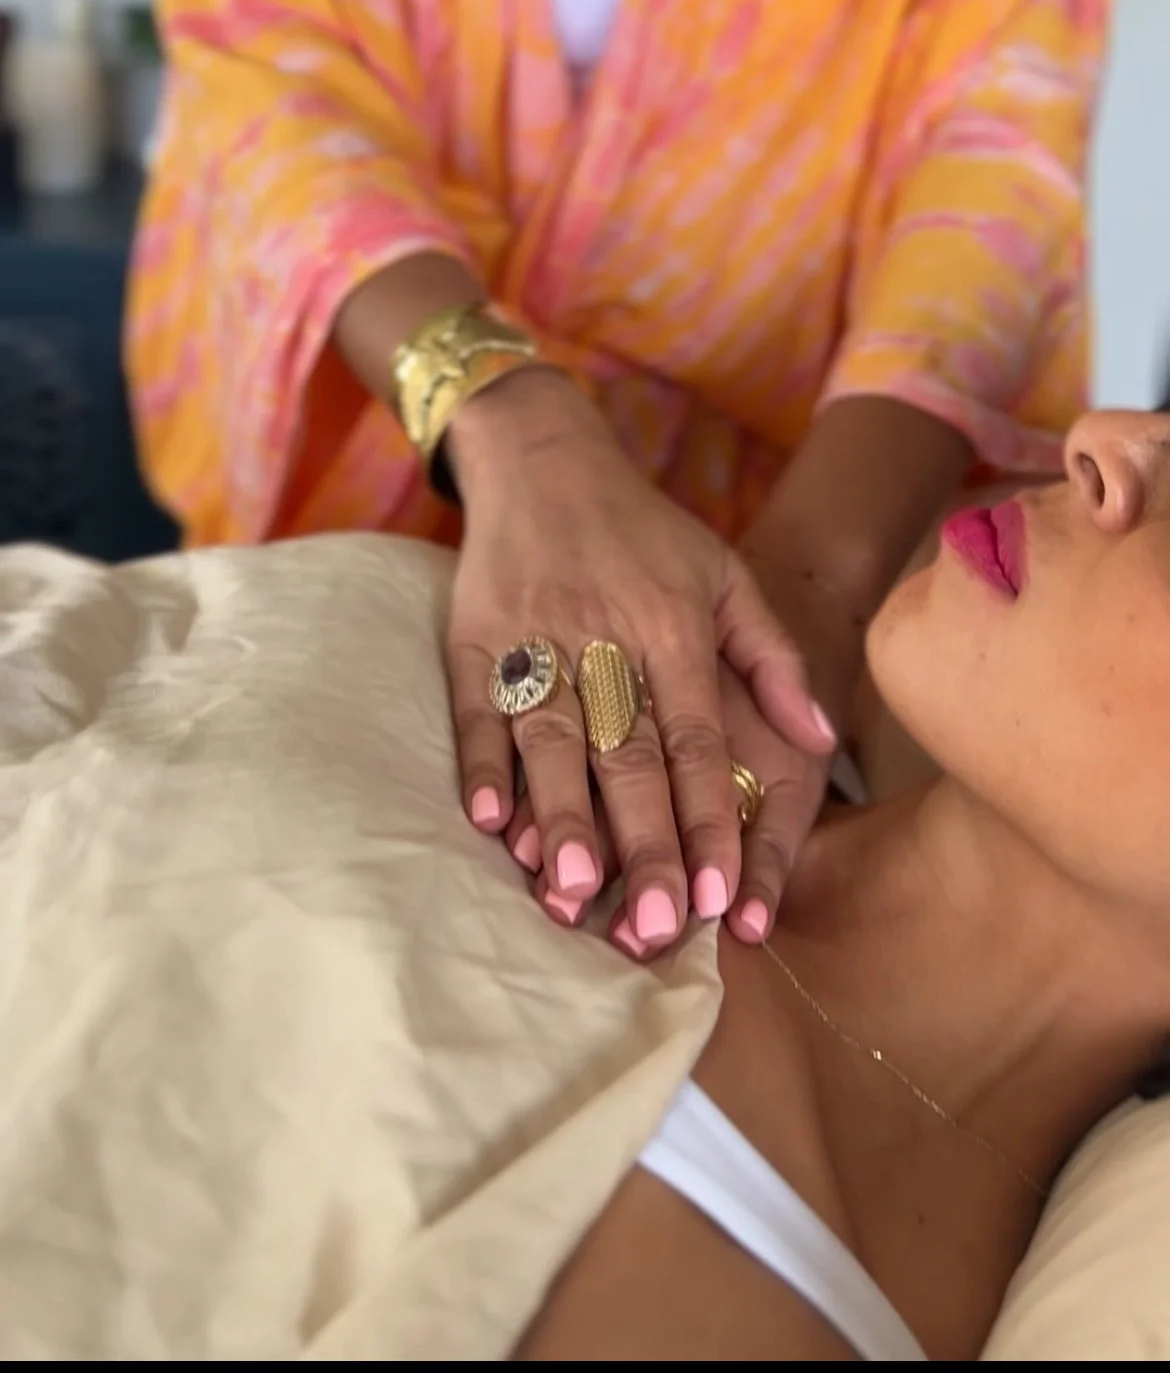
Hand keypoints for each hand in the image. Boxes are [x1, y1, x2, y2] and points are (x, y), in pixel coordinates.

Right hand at [444, 370, 835, 955]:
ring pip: (551, 742)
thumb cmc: (644, 531)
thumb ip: (774, 659)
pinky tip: (490, 822)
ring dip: (561, 819)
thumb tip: (820, 741)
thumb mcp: (724, 575)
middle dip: (643, 844)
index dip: (709, 821)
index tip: (721, 898)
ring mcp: (535, 638)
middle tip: (655, 925)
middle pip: (627, 757)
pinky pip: (477, 710)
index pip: (697, 744)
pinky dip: (481, 765)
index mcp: (673, 630)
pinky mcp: (475, 638)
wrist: (544, 460)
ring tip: (570, 894)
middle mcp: (605, 639)